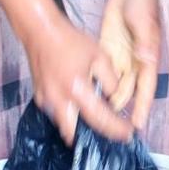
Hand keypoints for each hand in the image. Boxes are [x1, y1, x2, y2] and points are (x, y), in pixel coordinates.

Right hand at [24, 13, 131, 144]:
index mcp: (77, 89)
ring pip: (65, 126)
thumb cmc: (72, 41)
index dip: (116, 128)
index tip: (129, 134)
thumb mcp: (100, 55)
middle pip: (76, 133)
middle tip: (112, 134)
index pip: (100, 117)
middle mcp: (58, 101)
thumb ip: (110, 80)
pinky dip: (71, 117)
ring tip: (99, 123)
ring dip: (81, 128)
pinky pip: (57, 115)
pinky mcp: (39, 99)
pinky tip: (82, 110)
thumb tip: (115, 98)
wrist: (41, 33)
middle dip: (95, 136)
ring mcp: (46, 102)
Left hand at [99, 0, 160, 131]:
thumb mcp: (144, 22)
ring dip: (109, 101)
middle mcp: (136, 62)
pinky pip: (104, 74)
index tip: (138, 124)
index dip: (143, 106)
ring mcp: (123, 57)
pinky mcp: (110, 51)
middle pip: (129, 91)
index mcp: (148, 57)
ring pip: (115, 86)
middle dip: (122, 110)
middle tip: (113, 130)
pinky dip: (98, 86)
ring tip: (98, 120)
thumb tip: (146, 58)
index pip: (146, 87)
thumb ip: (145, 41)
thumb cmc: (142, 5)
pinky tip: (88, 96)